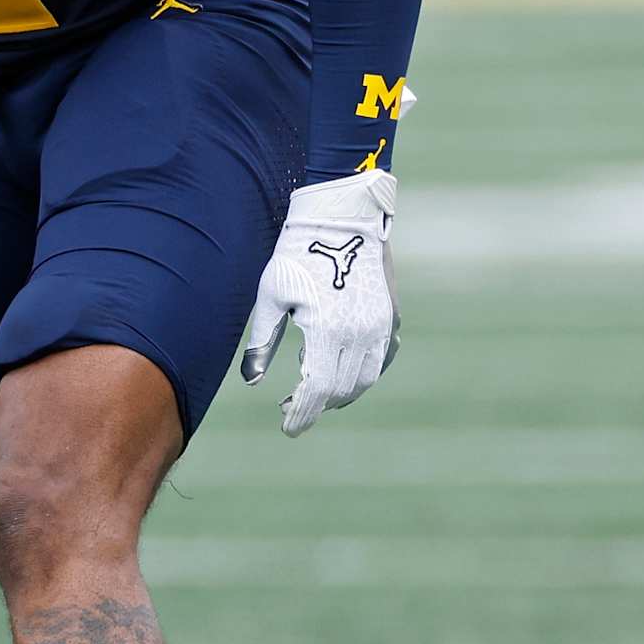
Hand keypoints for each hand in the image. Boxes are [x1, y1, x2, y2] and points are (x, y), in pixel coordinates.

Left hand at [241, 168, 399, 433]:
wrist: (343, 216)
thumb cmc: (298, 252)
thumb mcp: (271, 295)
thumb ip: (262, 342)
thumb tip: (253, 382)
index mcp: (326, 330)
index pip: (315, 391)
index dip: (301, 415)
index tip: (287, 427)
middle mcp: (358, 333)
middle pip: (339, 390)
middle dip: (316, 405)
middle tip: (292, 407)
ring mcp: (380, 326)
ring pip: (364, 378)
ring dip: (341, 392)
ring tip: (317, 391)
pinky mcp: (390, 316)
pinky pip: (380, 358)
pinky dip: (363, 372)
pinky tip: (343, 369)